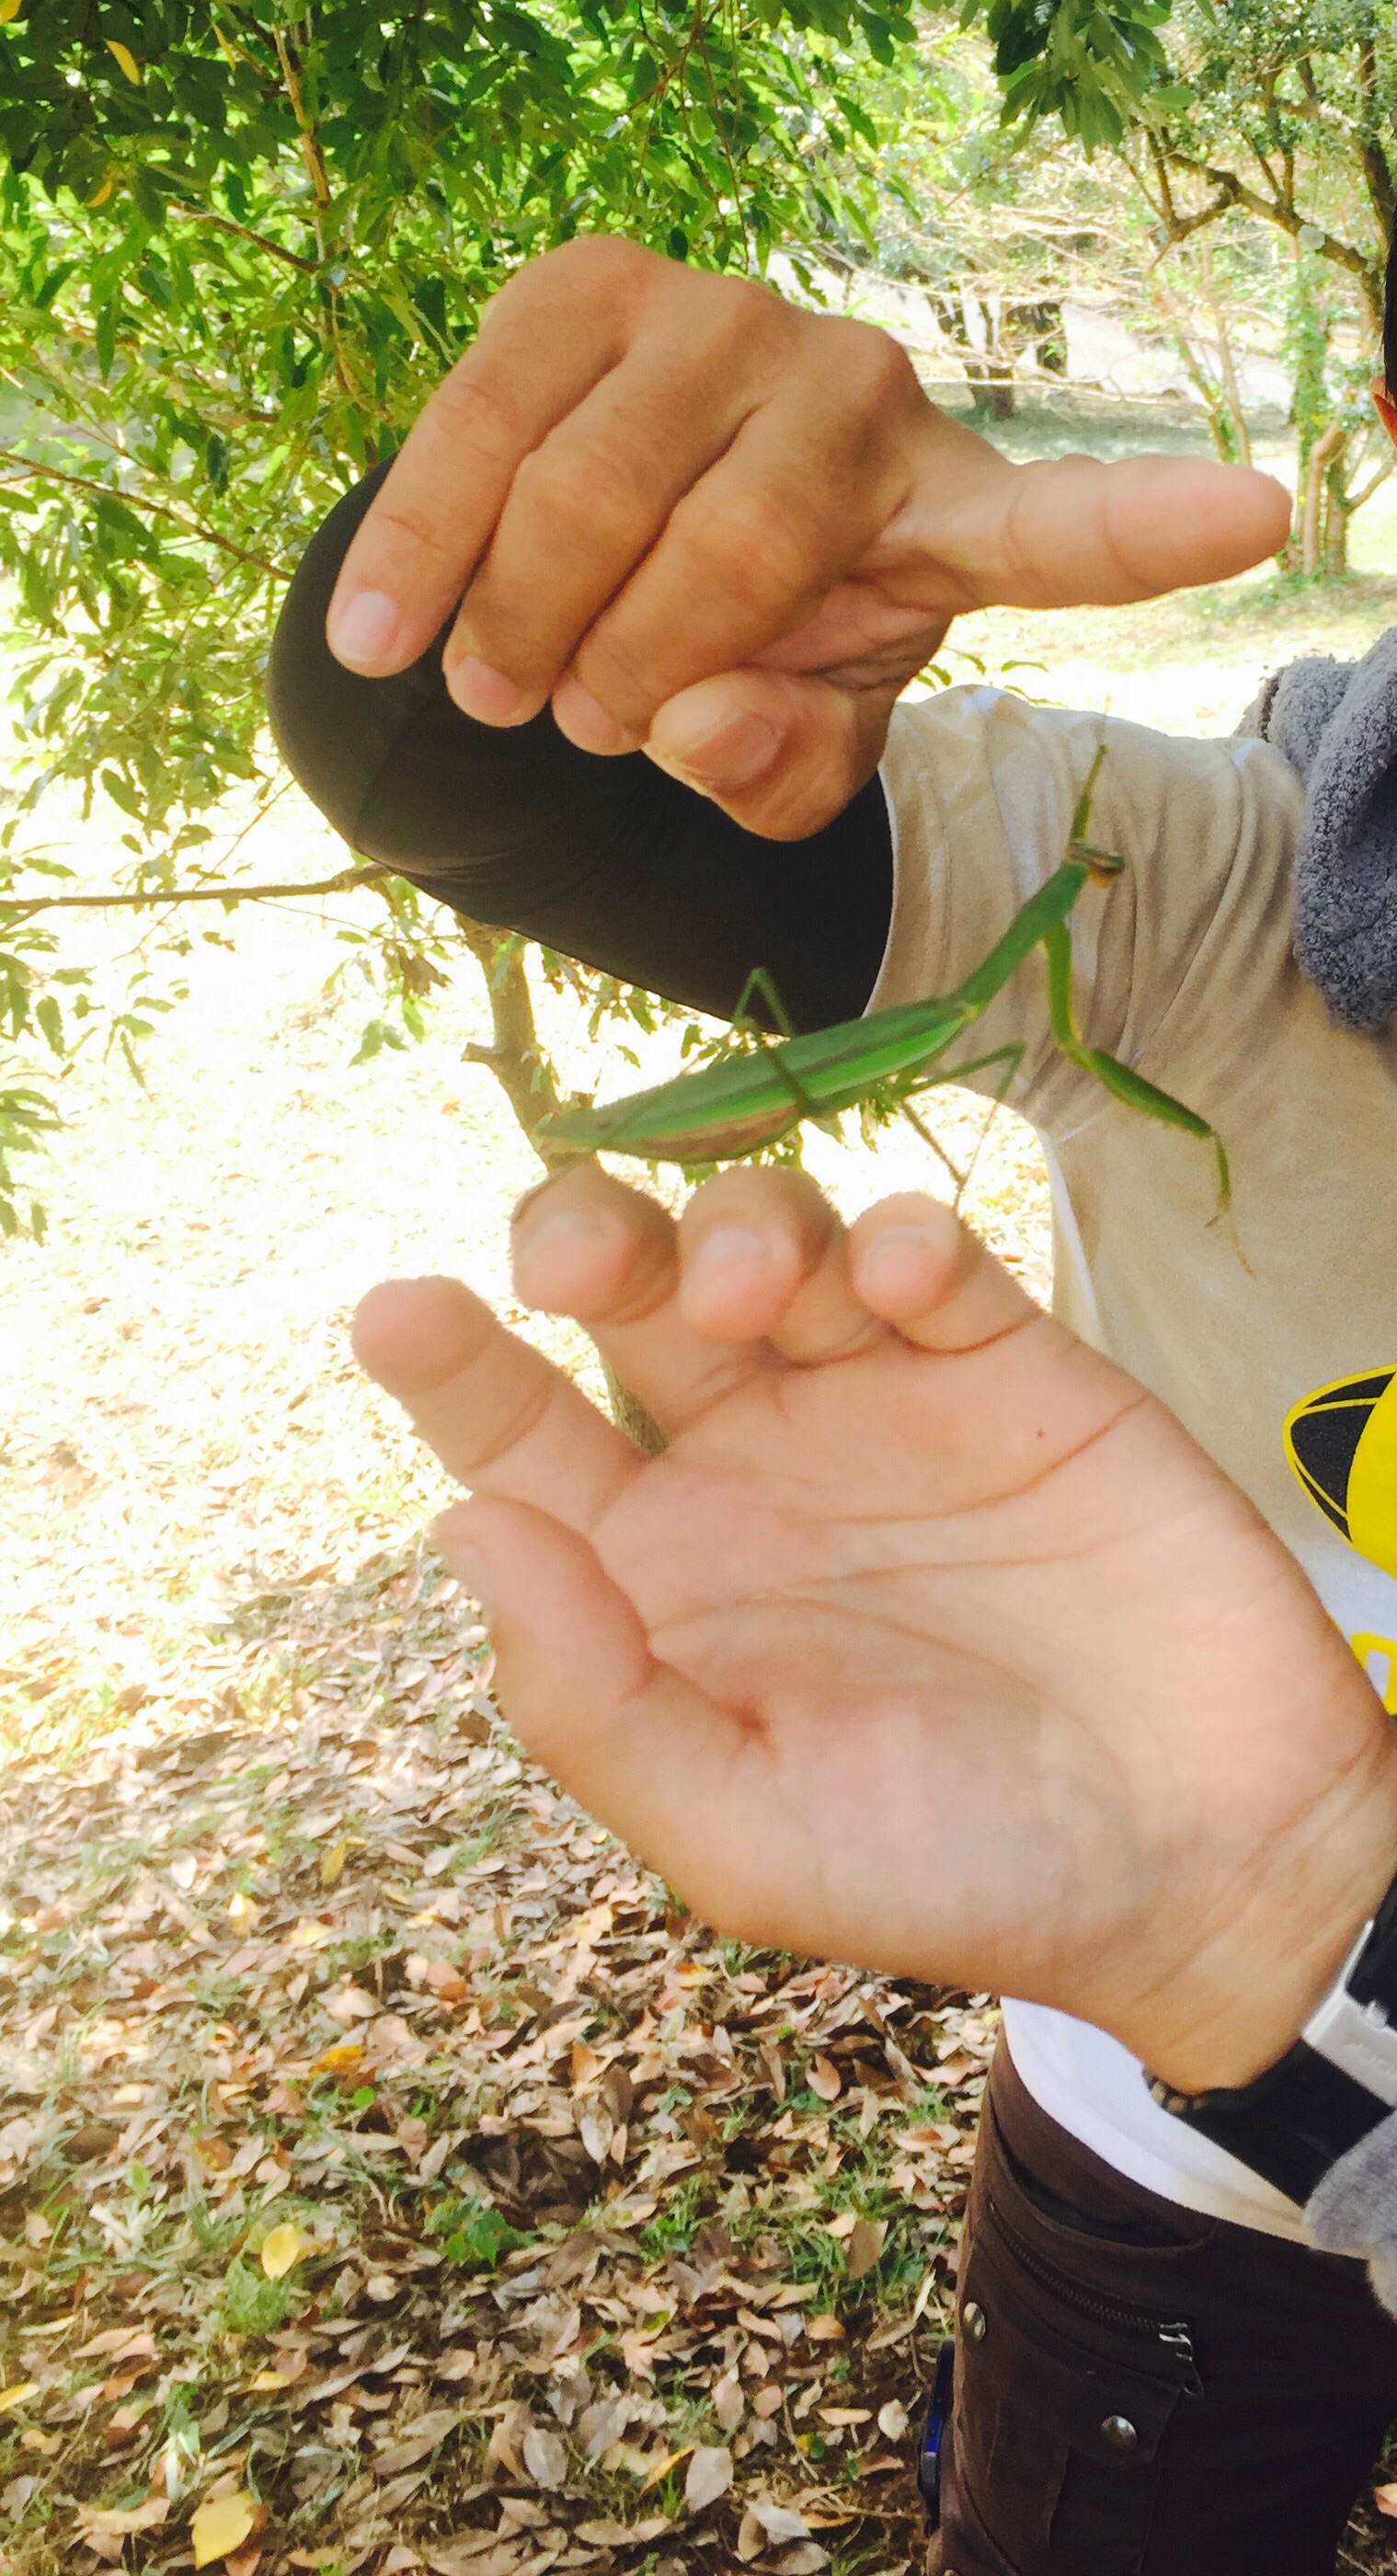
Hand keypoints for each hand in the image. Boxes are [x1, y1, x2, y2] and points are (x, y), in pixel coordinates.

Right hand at [327, 238, 1290, 838]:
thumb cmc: (733, 654)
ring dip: (521, 631)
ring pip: (589, 494)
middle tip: (585, 729)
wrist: (605, 547)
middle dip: (625, 678)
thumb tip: (685, 720)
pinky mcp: (586, 282)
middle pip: (730, 558)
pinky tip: (377, 640)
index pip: (1063, 531)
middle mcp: (859, 393)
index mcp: (947, 521)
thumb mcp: (782, 753)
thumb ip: (775, 776)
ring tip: (501, 691)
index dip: (1151, 530)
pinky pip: (480, 424)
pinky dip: (417, 552)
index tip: (1263, 517)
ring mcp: (724, 316)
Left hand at [354, 1165, 1396, 2091]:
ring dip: (742, 1229)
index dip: (452, 1370)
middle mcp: (751, 1469)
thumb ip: (594, 1697)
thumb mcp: (743, 1833)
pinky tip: (897, 1281)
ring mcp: (881, 1404)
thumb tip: (464, 1527)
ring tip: (759, 1297)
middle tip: (584, 1265)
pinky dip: (900, 1239)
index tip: (398, 1314)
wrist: (1208, 1864)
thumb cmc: (959, 1873)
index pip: (521, 1438)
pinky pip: (933, 1258)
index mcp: (658, 1575)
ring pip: (769, 1240)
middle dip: (587, 1239)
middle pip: (627, 1295)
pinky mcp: (1014, 1369)